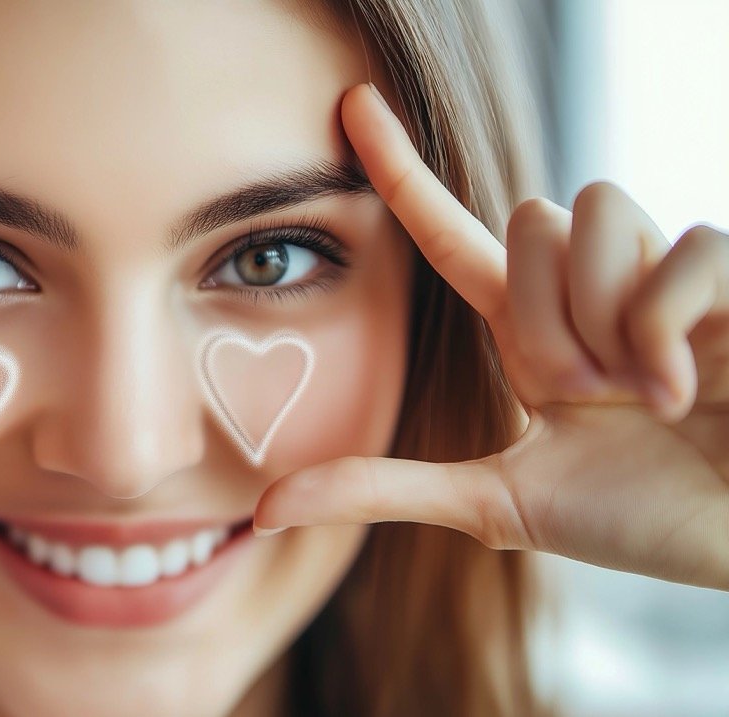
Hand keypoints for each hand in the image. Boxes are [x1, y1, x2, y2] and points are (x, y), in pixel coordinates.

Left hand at [254, 83, 728, 590]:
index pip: (448, 235)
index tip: (350, 106)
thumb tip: (262, 511)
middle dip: (549, 318)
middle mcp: (589, 289)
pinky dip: (670, 329)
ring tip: (643, 393)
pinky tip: (687, 388)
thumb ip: (384, 491)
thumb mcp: (498, 505)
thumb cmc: (638, 523)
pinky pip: (684, 247)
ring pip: (591, 214)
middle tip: (589, 398)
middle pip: (526, 217)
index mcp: (529, 332)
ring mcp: (663, 276)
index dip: (399, 170)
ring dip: (605, 320)